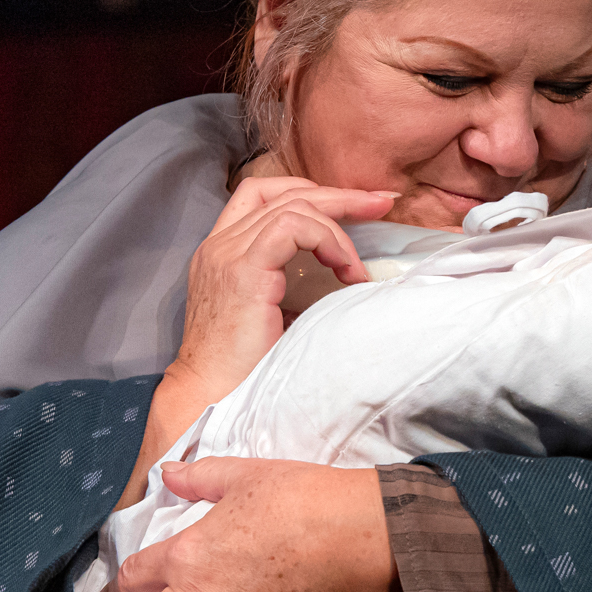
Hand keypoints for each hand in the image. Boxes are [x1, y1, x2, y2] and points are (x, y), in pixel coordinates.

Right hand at [115, 177, 394, 508]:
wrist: (210, 400)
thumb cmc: (243, 371)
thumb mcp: (271, 316)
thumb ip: (292, 285)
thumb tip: (343, 276)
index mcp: (222, 252)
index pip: (262, 195)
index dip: (311, 193)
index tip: (355, 207)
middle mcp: (219, 245)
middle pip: (281, 191)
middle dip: (337, 195)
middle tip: (382, 201)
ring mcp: (227, 253)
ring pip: (292, 206)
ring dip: (338, 226)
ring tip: (360, 264)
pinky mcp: (243, 269)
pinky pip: (293, 227)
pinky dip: (328, 242)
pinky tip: (347, 272)